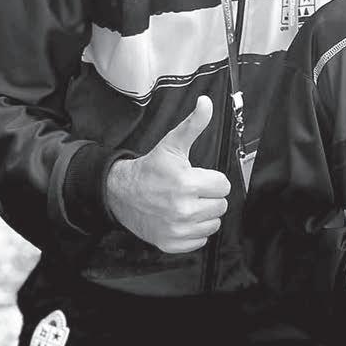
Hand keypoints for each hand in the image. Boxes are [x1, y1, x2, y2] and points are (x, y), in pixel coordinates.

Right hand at [105, 96, 230, 251]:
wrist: (121, 193)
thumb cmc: (150, 169)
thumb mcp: (172, 144)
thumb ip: (194, 124)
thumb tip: (206, 103)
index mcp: (186, 183)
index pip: (224, 185)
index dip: (212, 179)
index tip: (198, 177)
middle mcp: (183, 209)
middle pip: (221, 205)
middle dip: (209, 196)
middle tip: (191, 190)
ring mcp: (177, 229)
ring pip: (213, 224)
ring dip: (204, 215)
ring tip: (187, 204)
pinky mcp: (171, 243)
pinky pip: (200, 240)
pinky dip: (194, 231)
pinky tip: (181, 219)